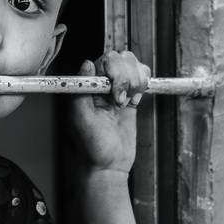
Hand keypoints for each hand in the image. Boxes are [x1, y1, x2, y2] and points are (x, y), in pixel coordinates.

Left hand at [67, 50, 150, 173]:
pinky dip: (143, 84)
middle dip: (127, 78)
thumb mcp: (80, 119)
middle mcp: (102, 83)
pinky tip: (135, 101)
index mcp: (87, 85)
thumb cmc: (91, 147)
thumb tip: (86, 63)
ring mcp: (118, 89)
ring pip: (134, 65)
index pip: (105, 60)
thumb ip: (81, 89)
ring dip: (136, 82)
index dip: (115, 72)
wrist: (109, 165)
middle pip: (122, 59)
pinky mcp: (132, 96)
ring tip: (128, 102)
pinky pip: (142, 77)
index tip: (116, 94)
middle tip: (122, 102)